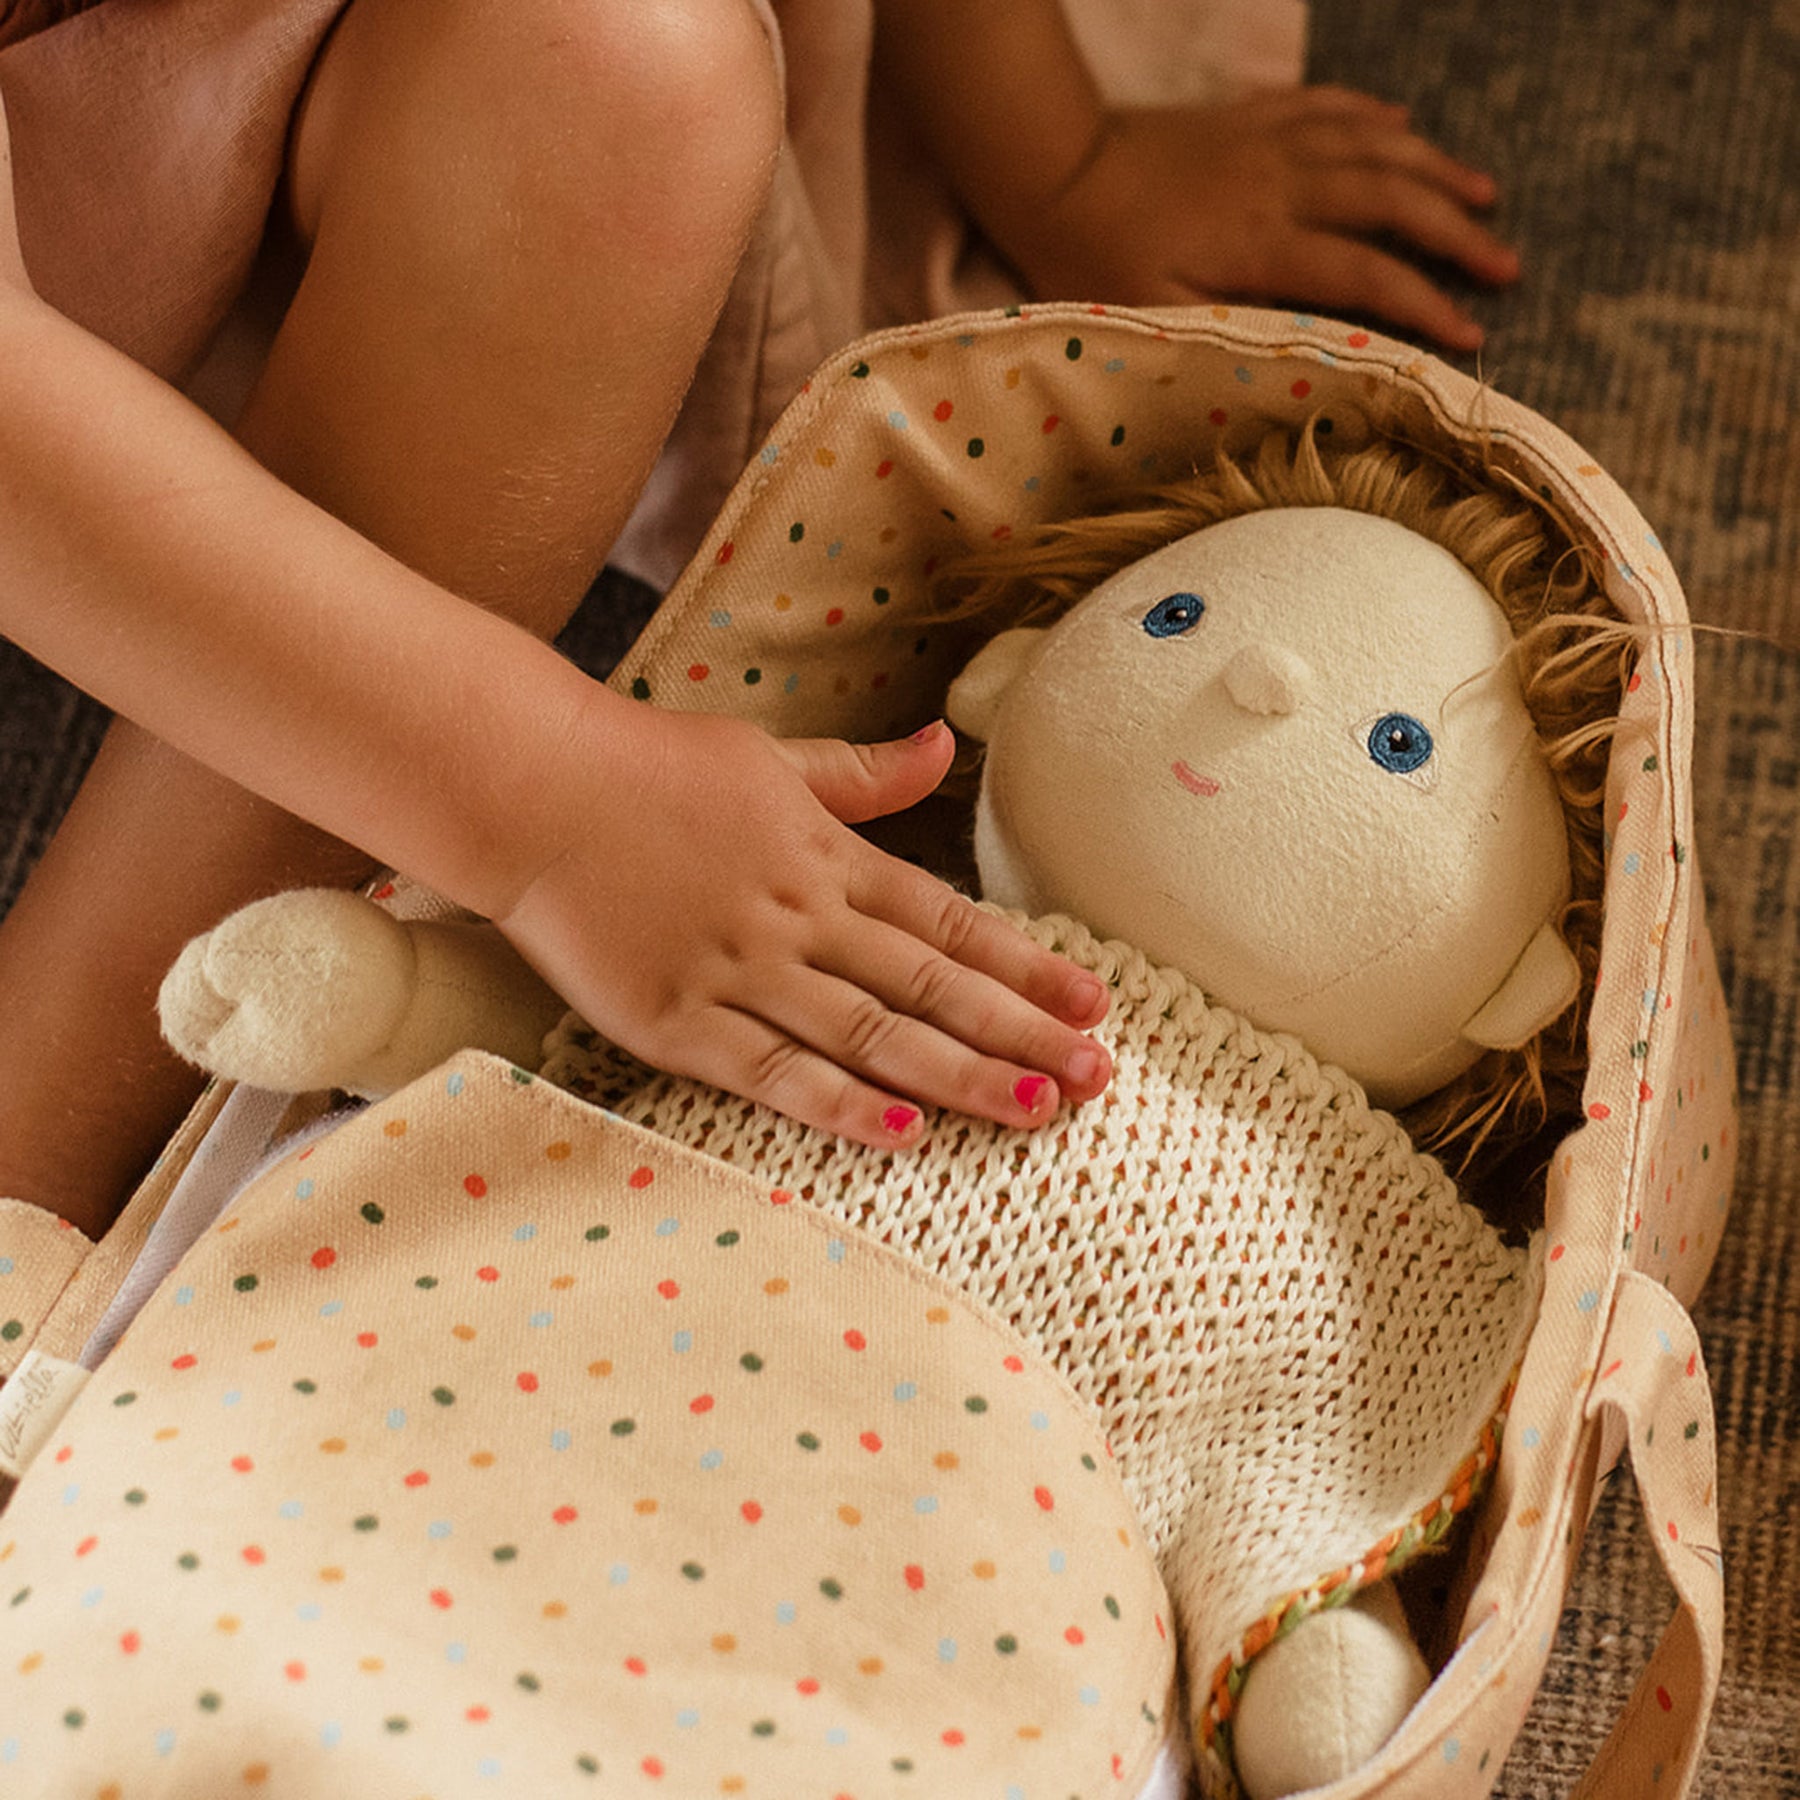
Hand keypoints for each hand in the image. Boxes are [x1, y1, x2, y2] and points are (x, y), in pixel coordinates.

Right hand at [492, 705, 1110, 1149]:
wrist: (528, 786)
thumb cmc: (649, 767)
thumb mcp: (770, 756)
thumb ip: (863, 773)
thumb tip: (946, 744)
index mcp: (825, 855)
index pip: (949, 920)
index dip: (1026, 966)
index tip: (1093, 1003)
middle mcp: (798, 916)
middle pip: (932, 984)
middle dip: (1020, 1033)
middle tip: (1097, 1078)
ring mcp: (739, 970)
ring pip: (871, 1033)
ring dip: (959, 1075)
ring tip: (1036, 1109)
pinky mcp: (677, 1020)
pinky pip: (773, 1071)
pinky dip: (840, 1103)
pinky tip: (905, 1131)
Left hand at [991, 87, 1518, 351]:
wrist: (1049, 168)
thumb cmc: (1090, 258)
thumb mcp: (1154, 315)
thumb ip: (1232, 327)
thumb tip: (1308, 344)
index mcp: (1260, 241)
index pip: (1365, 274)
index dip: (1424, 305)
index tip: (1471, 337)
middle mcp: (1280, 183)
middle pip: (1392, 201)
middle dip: (1457, 235)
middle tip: (1506, 267)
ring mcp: (1268, 141)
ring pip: (1374, 145)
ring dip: (1436, 168)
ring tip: (1485, 195)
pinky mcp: (1248, 118)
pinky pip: (1329, 106)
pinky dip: (1374, 117)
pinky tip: (1404, 126)